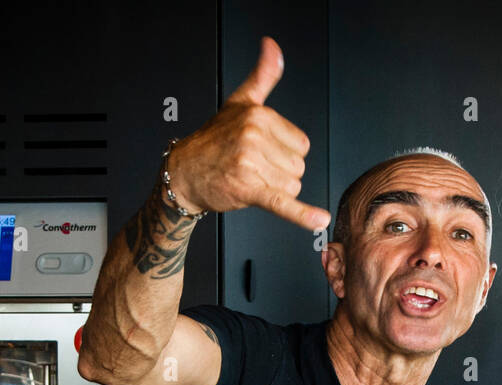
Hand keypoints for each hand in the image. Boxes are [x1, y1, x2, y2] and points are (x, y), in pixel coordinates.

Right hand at [164, 37, 329, 231]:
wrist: (184, 172)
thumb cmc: (213, 140)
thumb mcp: (240, 102)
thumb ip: (263, 76)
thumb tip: (273, 46)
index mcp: (259, 115)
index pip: (301, 145)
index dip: (284, 153)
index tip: (262, 151)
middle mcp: (254, 137)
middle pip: (298, 167)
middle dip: (279, 173)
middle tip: (252, 167)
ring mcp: (251, 163)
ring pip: (291, 186)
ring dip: (274, 190)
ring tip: (249, 179)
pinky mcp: (249, 190)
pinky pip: (282, 203)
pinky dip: (301, 214)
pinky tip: (318, 220)